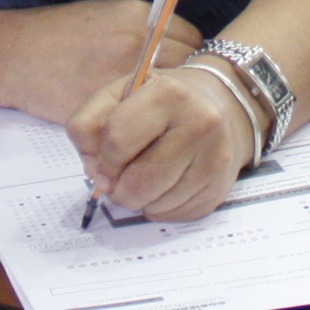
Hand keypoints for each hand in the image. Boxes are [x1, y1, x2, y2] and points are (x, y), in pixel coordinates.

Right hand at [0, 0, 199, 125]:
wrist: (11, 55)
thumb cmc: (54, 35)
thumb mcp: (103, 16)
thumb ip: (141, 29)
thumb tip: (172, 47)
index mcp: (138, 17)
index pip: (193, 39)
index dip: (191, 57)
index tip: (185, 71)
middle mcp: (137, 43)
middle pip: (189, 69)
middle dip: (186, 84)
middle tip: (176, 97)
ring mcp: (123, 75)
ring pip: (168, 97)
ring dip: (167, 106)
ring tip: (157, 112)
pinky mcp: (107, 105)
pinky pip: (142, 118)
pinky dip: (143, 122)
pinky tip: (135, 122)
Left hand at [68, 61, 246, 223]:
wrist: (220, 107)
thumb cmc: (159, 102)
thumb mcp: (118, 94)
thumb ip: (89, 124)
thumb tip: (95, 173)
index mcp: (169, 94)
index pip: (118, 140)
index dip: (102, 159)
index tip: (102, 163)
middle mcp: (200, 124)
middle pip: (137, 183)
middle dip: (118, 188)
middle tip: (118, 178)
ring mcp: (214, 159)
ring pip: (154, 205)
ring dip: (138, 199)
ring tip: (143, 176)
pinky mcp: (219, 189)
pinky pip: (172, 215)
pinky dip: (159, 207)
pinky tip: (165, 185)